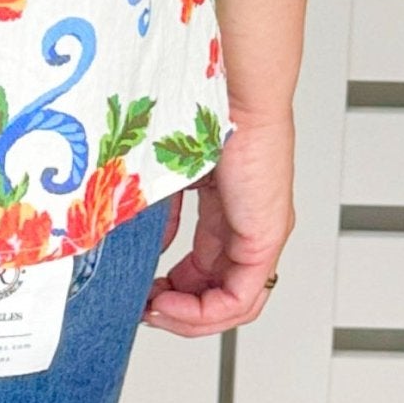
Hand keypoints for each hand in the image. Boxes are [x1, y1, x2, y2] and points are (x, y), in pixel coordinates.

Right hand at [141, 111, 293, 336]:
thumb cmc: (202, 108)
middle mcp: (250, 225)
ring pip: (233, 300)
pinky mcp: (265, 236)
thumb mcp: (168, 170)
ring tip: (156, 313)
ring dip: (191, 316)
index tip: (144, 292)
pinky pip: (241, 297)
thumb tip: (138, 242)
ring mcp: (261, 233)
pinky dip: (205, 310)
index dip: (175, 289)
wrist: (231, 86)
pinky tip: (172, 304)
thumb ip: (158, 208)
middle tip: (146, 310)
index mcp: (228, 207)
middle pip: (220, 291)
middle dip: (180, 309)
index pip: (207, 267)